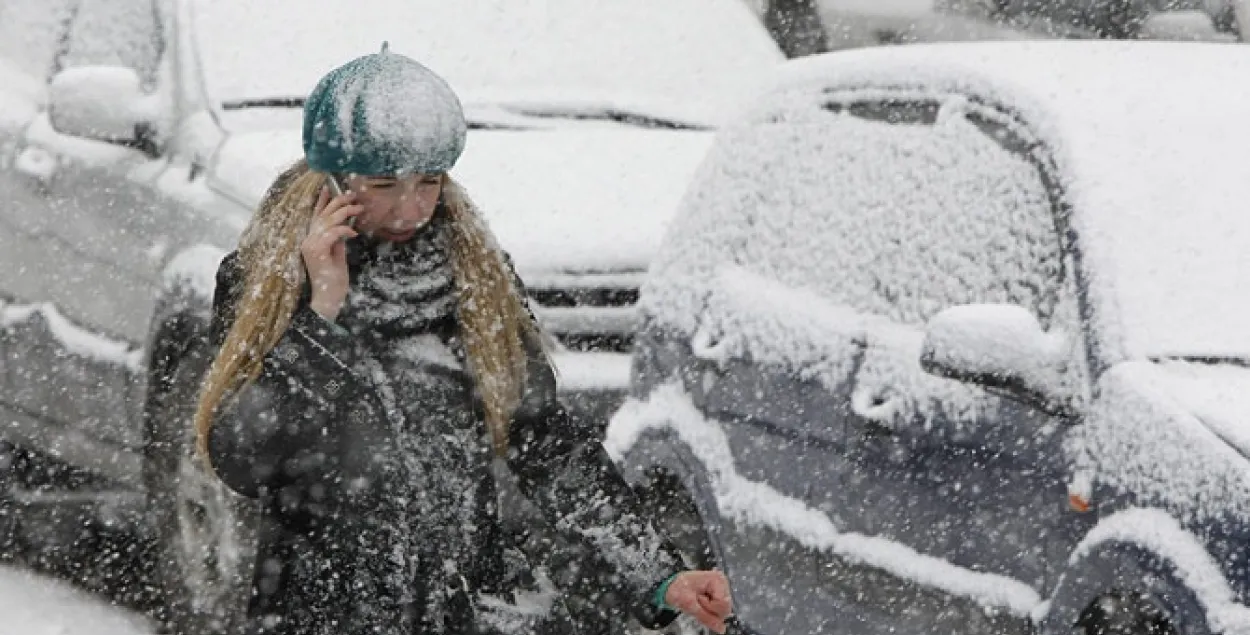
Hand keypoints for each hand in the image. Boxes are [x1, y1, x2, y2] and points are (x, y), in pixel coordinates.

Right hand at [301, 186, 360, 321]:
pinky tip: (353, 233)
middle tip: (353, 196)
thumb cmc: (334, 278)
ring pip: (327, 221)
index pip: (316, 216)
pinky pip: (331, 234)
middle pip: (322, 215)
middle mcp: (307, 240)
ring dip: (345, 213)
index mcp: (312, 239)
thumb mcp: (337, 254)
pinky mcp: (316, 252)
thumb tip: (345, 227)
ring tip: (359, 209)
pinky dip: (343, 230)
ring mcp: (310, 246)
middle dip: (338, 202)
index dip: (321, 201)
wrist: (329, 297)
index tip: (328, 188)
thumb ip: (337, 240)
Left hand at [665, 570, 732, 633]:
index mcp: (718, 580)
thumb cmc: (678, 589)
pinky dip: (708, 611)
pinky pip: (717, 613)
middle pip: (725, 609)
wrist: (672, 586)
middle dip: (709, 609)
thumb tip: (721, 629)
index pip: (723, 604)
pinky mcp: (718, 598)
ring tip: (697, 601)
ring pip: (722, 613)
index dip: (710, 606)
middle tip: (697, 600)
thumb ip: (706, 617)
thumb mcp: (689, 603)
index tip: (698, 598)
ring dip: (708, 611)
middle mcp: (723, 585)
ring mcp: (721, 592)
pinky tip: (700, 604)